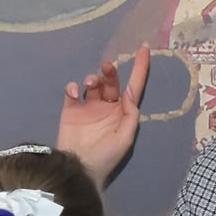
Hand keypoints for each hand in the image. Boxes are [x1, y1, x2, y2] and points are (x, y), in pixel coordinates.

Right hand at [59, 45, 150, 187]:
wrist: (79, 168)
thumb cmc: (106, 156)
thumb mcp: (125, 138)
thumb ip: (130, 114)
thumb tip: (129, 91)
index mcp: (122, 112)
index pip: (133, 86)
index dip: (140, 68)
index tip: (144, 48)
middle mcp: (106, 106)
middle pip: (111, 82)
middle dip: (111, 72)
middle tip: (106, 66)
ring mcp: (88, 107)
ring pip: (92, 84)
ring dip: (93, 79)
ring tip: (90, 84)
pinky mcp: (71, 109)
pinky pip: (73, 91)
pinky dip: (73, 87)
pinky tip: (74, 92)